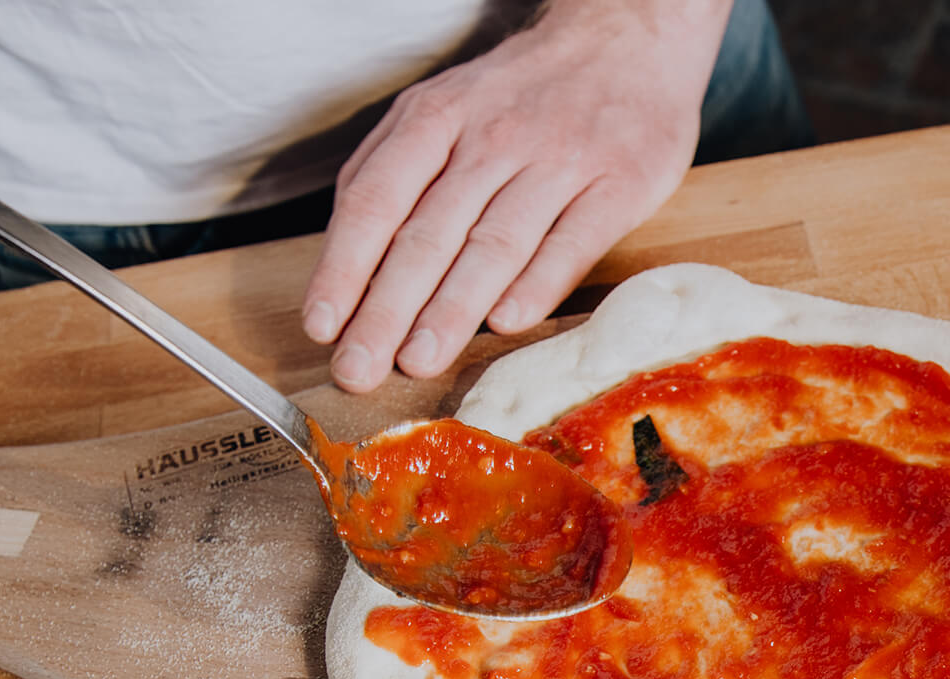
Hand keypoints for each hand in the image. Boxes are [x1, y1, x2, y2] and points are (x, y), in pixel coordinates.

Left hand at [302, 0, 732, 391]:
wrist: (627, 38)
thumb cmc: (524, 91)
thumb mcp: (445, 104)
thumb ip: (395, 169)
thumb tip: (350, 256)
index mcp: (439, 117)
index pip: (376, 200)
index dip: (344, 266)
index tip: (322, 324)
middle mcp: (495, 138)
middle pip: (429, 234)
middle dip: (387, 310)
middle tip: (360, 369)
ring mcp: (560, 160)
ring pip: (494, 244)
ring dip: (451, 309)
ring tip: (418, 360)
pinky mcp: (620, 182)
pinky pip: (572, 241)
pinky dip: (537, 284)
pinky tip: (506, 322)